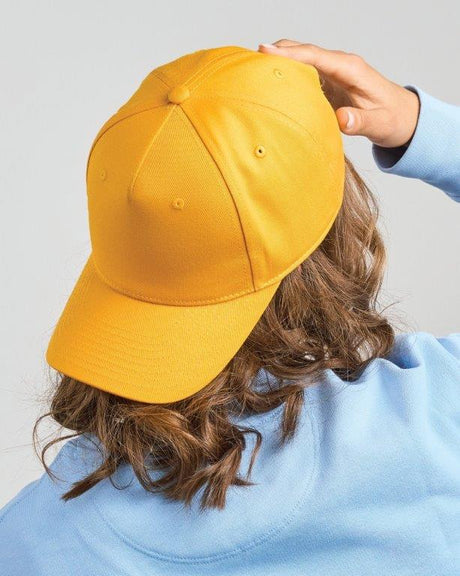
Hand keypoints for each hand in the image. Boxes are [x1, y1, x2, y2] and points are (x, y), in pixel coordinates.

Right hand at [258, 39, 419, 148]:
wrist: (403, 118)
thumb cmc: (392, 120)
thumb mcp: (380, 125)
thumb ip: (360, 122)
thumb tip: (341, 120)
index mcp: (350, 69)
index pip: (315, 56)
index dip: (289, 53)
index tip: (264, 51)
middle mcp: (338, 66)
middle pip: (302, 51)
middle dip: (276, 54)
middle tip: (247, 62)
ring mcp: (331, 73)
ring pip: (299, 62)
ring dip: (277, 65)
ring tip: (249, 74)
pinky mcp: (326, 84)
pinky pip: (301, 75)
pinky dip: (283, 77)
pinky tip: (267, 87)